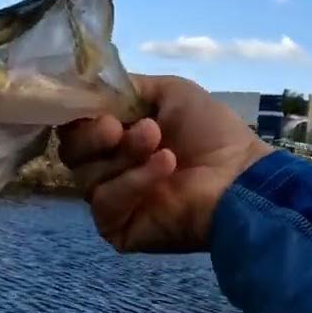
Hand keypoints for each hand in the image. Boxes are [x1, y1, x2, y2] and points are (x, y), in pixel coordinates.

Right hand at [57, 74, 272, 252]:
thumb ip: (127, 87)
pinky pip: (104, 202)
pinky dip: (133, 183)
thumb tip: (90, 85)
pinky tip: (165, 168)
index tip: (99, 105)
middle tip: (127, 129)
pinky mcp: (116, 227)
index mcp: (115, 138)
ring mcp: (111, 199)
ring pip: (85, 176)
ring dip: (125, 156)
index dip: (80, 114)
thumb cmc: (211, 134)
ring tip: (165, 150)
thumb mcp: (170, 92)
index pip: (73, 126)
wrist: (241, 178)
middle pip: (71, 151)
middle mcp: (107, 168)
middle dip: (96, 135)